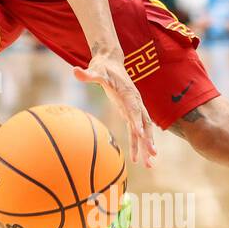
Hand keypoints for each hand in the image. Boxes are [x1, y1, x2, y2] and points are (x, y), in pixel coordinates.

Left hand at [73, 50, 158, 167]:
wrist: (110, 62)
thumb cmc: (102, 67)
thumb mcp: (95, 70)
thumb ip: (87, 74)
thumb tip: (75, 71)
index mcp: (129, 94)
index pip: (135, 110)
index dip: (138, 122)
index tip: (141, 134)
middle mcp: (136, 103)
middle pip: (145, 124)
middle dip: (149, 140)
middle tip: (153, 156)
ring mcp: (134, 109)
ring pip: (143, 131)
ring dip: (146, 147)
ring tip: (149, 165)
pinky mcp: (129, 112)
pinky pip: (134, 131)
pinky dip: (136, 144)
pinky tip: (137, 159)